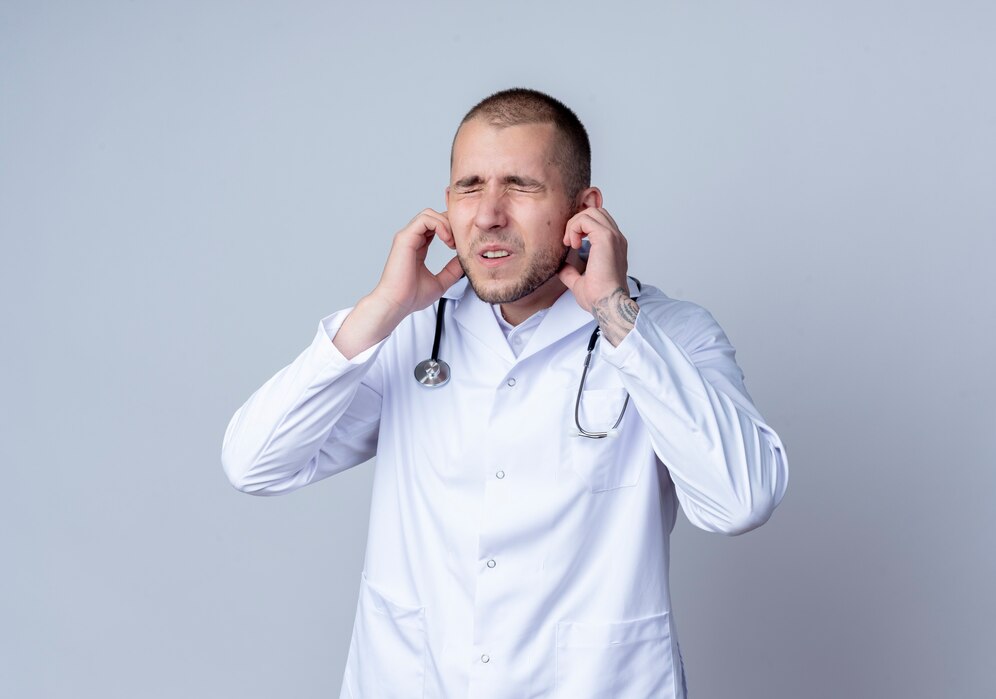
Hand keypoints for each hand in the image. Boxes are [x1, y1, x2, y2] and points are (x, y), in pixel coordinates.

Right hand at [333, 209, 462, 358]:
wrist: (397, 304)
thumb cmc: (412, 297)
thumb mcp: (441, 281)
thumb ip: (452, 269)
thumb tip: (464, 260)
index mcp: (418, 247)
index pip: (435, 227)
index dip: (451, 230)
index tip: (460, 246)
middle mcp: (411, 239)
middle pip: (434, 216)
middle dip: (450, 224)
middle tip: (458, 242)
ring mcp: (407, 236)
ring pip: (430, 213)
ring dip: (446, 224)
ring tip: (452, 242)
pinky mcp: (405, 238)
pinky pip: (425, 219)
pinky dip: (440, 225)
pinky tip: (447, 240)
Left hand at [557, 207, 638, 345]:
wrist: (608, 304)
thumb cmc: (600, 298)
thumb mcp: (581, 283)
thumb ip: (572, 273)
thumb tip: (562, 268)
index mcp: (614, 247)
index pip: (599, 222)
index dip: (582, 227)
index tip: (572, 245)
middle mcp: (617, 239)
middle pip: (595, 212)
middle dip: (577, 222)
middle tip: (569, 242)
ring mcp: (613, 237)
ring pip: (590, 212)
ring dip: (575, 224)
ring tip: (570, 243)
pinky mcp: (606, 238)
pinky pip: (586, 218)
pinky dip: (575, 227)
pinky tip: (573, 244)